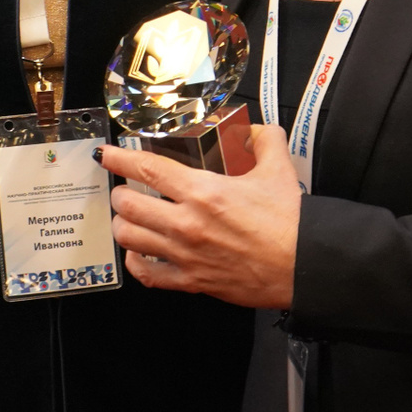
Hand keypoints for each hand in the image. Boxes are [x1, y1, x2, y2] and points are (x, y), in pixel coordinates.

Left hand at [104, 123, 300, 307]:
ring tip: (129, 217)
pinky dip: (135, 261)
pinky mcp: (192, 281)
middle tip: (126, 188)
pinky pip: (147, 274)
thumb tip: (253, 130)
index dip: (120, 159)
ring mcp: (185, 255)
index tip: (107, 155)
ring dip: (123, 224)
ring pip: (129, 238)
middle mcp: (187, 224)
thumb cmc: (291, 223)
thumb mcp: (278, 168)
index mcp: (204, 192)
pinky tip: (139, 252)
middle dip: (121, 193)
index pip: (147, 169)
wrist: (304, 265)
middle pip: (128, 205)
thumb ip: (263, 140)